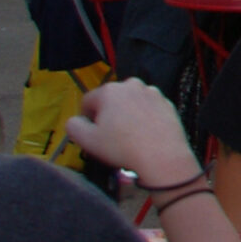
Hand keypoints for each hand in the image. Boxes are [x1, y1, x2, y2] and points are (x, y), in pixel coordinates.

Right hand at [61, 77, 196, 182]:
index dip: (86, 119)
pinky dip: (145, 118)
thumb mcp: (87, 141)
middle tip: (111, 137)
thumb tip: (74, 121)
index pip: (87, 102)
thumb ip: (73, 127)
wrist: (162, 156)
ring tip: (130, 137)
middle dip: (108, 115)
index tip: (93, 135)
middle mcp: (131, 85)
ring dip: (127, 115)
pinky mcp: (167, 103)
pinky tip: (145, 135)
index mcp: (109, 90)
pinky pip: (148, 109)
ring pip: (130, 104)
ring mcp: (152, 93)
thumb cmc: (121, 147)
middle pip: (110, 101)